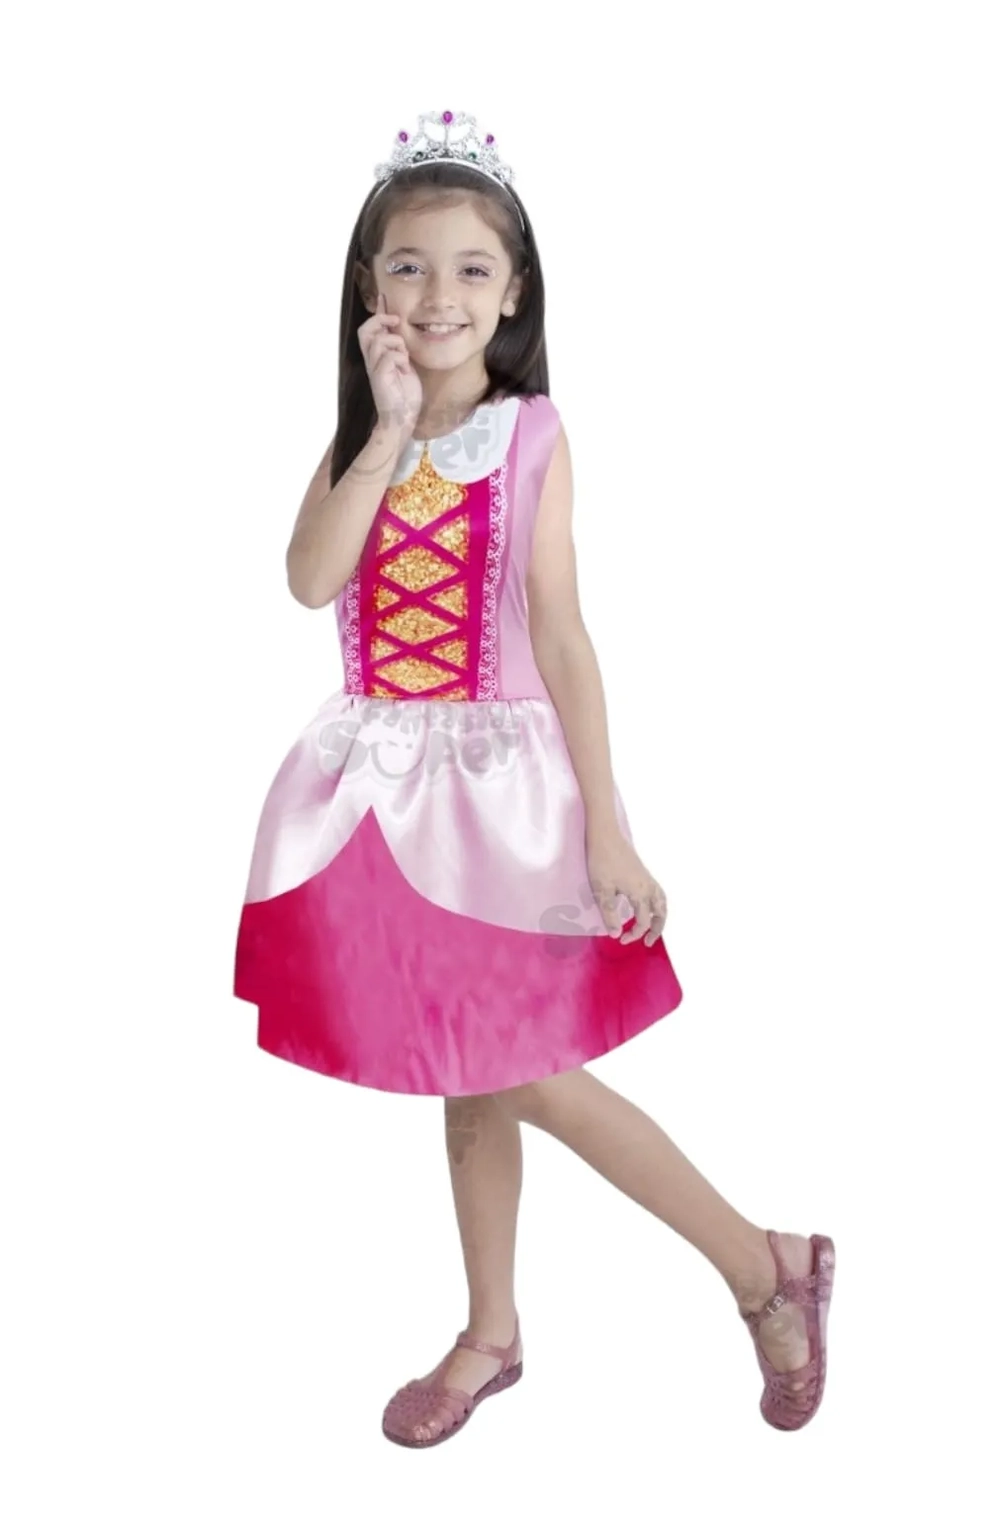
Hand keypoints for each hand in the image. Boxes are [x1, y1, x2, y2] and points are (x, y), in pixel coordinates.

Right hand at [358, 292, 422, 432]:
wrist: (402, 418)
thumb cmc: (404, 395)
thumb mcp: (404, 366)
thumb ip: (400, 350)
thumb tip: (400, 333)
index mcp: (377, 357)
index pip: (372, 329)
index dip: (378, 312)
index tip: (383, 296)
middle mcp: (372, 361)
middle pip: (365, 331)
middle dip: (380, 320)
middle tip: (395, 321)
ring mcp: (375, 368)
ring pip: (378, 340)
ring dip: (396, 343)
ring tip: (404, 356)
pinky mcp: (380, 377)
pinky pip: (389, 356)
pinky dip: (400, 358)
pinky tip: (405, 369)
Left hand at [586, 829, 667, 946]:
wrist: (605, 835)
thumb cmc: (601, 861)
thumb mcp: (601, 890)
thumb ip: (609, 914)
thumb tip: (616, 934)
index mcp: (640, 893)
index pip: (643, 921)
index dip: (634, 934)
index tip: (621, 939)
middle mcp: (648, 886)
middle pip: (661, 912)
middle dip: (657, 929)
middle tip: (648, 942)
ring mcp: (647, 878)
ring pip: (662, 901)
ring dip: (660, 916)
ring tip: (653, 927)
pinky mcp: (642, 872)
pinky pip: (657, 893)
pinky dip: (657, 905)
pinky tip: (644, 907)